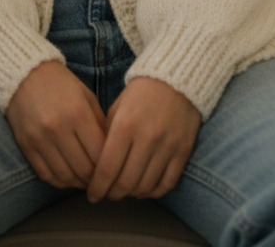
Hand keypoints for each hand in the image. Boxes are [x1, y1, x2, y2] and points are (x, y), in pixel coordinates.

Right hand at [6, 61, 106, 189]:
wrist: (24, 73)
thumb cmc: (61, 84)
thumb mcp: (87, 96)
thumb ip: (101, 124)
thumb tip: (114, 153)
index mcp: (78, 113)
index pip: (100, 154)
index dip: (111, 167)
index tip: (114, 170)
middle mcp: (58, 128)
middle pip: (84, 169)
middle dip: (96, 179)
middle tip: (102, 180)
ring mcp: (39, 138)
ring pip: (66, 177)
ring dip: (79, 183)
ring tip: (86, 180)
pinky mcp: (26, 145)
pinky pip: (46, 175)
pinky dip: (60, 181)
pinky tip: (68, 177)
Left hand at [86, 76, 200, 202]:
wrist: (175, 79)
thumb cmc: (140, 93)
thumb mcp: (116, 108)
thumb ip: (106, 135)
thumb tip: (96, 166)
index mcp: (125, 125)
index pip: (107, 168)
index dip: (97, 187)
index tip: (92, 195)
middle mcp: (147, 138)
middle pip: (126, 182)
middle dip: (113, 193)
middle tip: (107, 194)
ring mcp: (167, 147)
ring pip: (146, 186)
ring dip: (131, 194)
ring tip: (124, 190)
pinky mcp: (183, 152)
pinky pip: (167, 184)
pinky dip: (153, 192)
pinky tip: (143, 189)